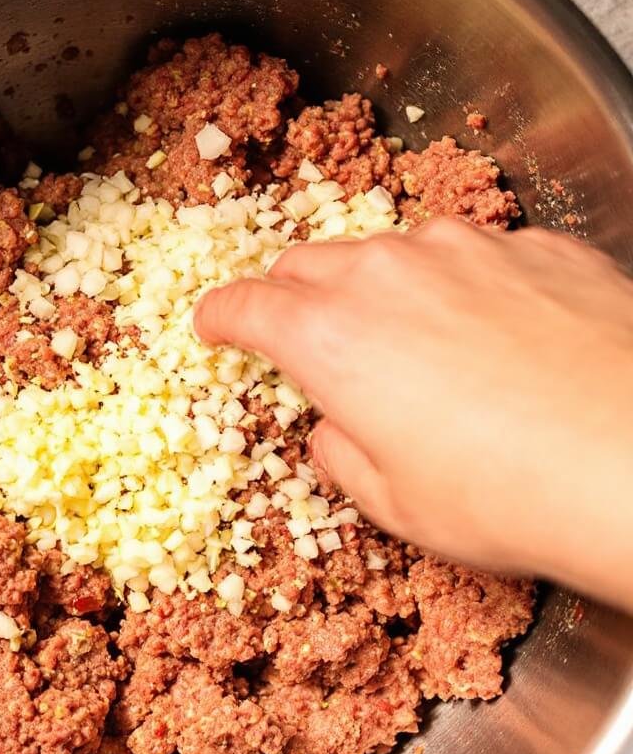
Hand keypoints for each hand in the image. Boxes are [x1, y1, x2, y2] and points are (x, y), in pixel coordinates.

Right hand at [196, 218, 632, 610]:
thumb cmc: (510, 494)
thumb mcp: (397, 505)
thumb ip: (344, 457)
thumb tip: (335, 431)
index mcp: (330, 337)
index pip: (245, 305)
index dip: (221, 317)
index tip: (213, 326)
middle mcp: (389, 273)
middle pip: (309, 261)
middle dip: (292, 294)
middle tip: (302, 333)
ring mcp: (468, 249)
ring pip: (395, 249)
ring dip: (382, 286)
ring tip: (412, 340)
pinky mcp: (539, 247)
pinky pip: (478, 253)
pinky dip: (466, 283)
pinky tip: (498, 333)